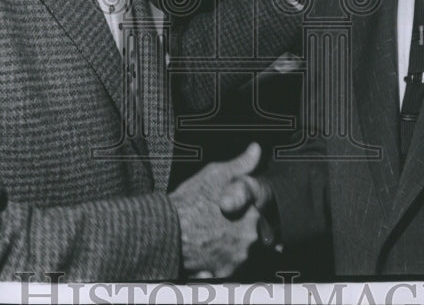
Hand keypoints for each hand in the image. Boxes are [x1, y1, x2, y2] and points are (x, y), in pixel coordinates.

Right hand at [168, 142, 263, 277]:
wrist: (164, 229)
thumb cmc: (189, 200)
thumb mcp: (216, 174)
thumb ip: (241, 165)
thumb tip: (256, 149)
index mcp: (252, 215)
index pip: (259, 217)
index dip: (245, 214)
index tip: (230, 212)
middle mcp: (249, 239)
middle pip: (251, 237)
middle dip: (239, 233)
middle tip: (217, 226)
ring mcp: (237, 258)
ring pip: (241, 254)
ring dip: (231, 249)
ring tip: (210, 240)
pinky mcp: (222, 274)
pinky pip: (229, 271)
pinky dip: (221, 266)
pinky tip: (208, 258)